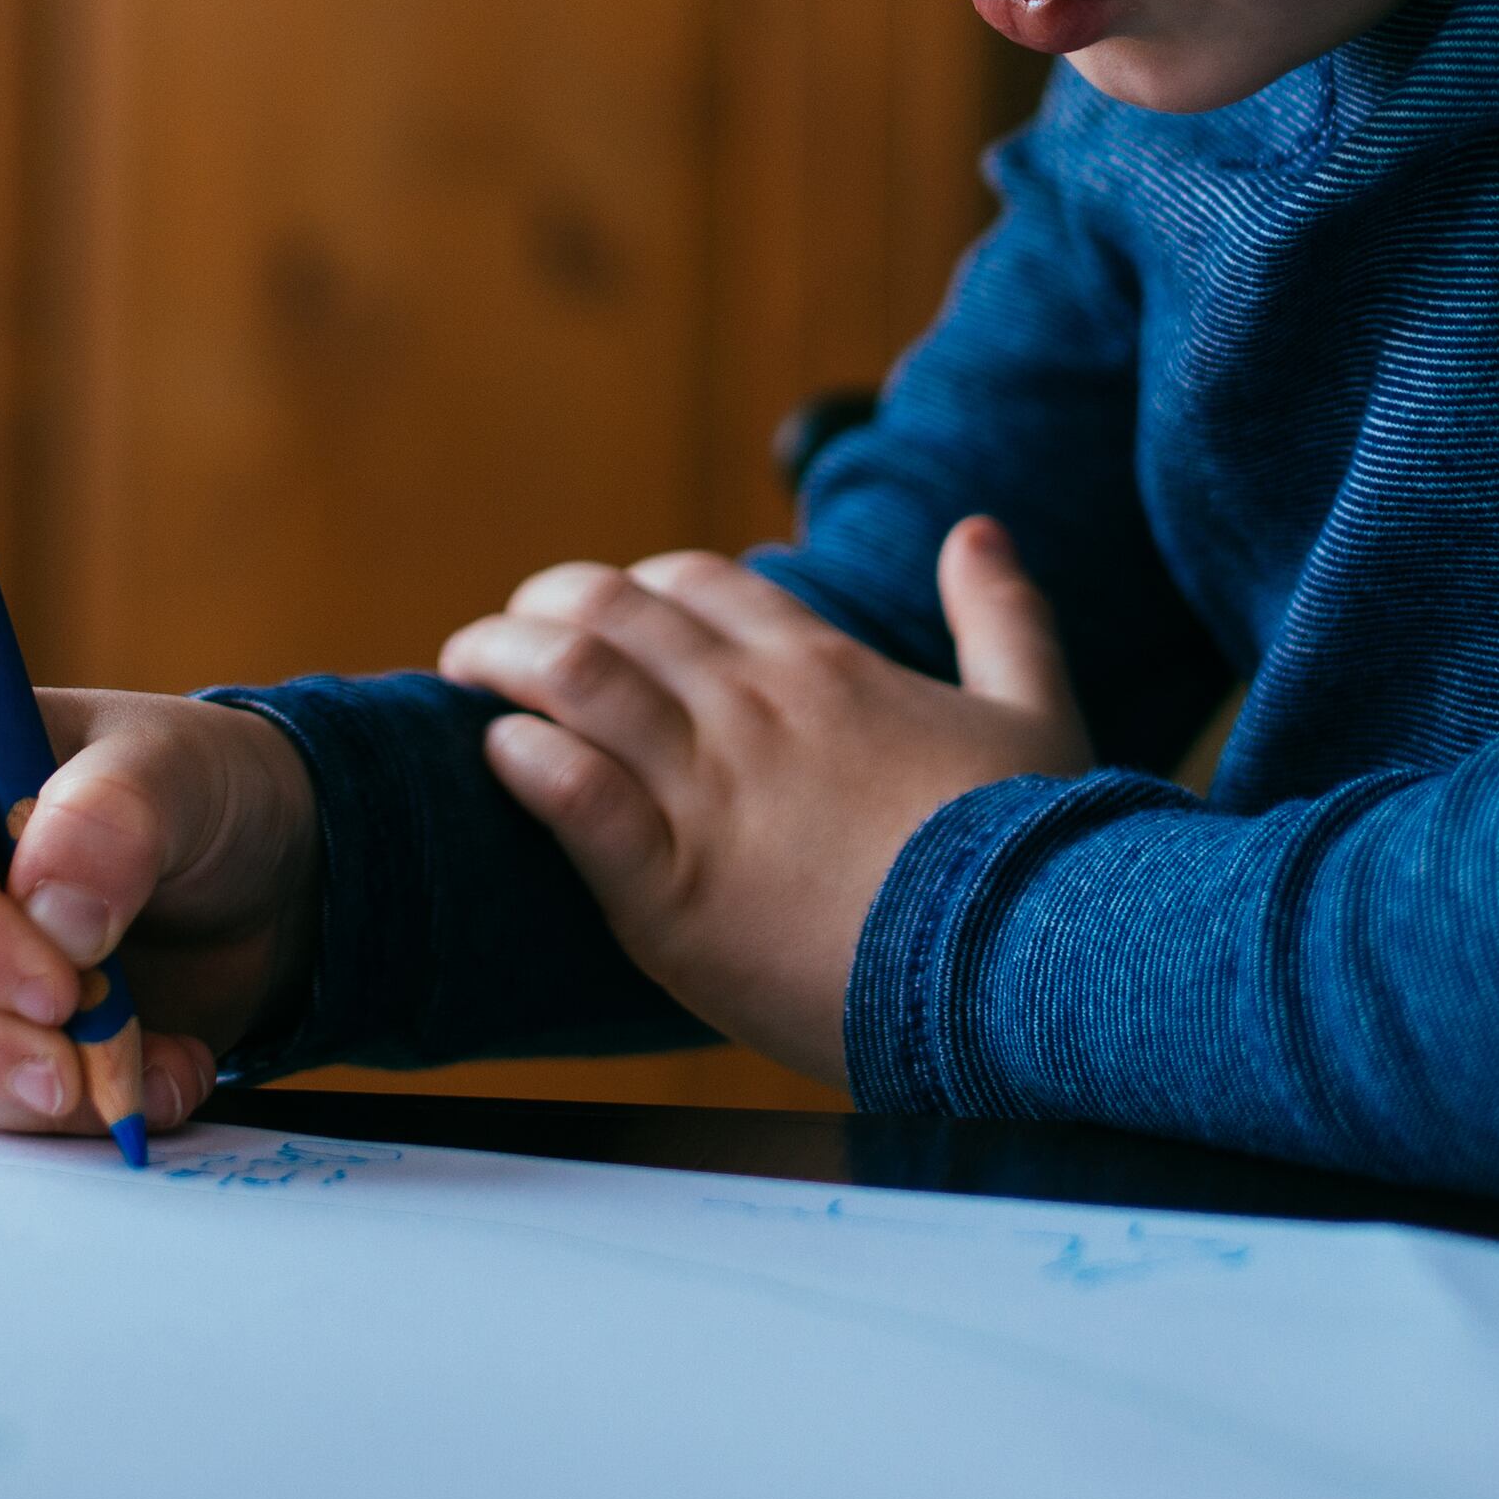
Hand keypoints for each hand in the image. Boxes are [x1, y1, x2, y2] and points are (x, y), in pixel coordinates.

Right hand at [0, 687, 321, 1138]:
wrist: (245, 882)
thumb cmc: (197, 793)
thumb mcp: (187, 770)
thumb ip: (122, 809)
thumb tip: (49, 902)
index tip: (58, 992)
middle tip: (77, 1069)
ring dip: (22, 1089)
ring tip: (150, 1074)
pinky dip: (53, 1114)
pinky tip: (149, 1086)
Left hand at [434, 518, 1088, 1084]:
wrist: (1029, 967)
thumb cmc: (1035, 854)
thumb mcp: (1036, 714)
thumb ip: (1004, 616)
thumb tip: (978, 532)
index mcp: (826, 669)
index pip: (700, 585)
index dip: (637, 588)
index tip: (606, 616)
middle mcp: (756, 710)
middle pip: (615, 610)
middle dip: (541, 608)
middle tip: (502, 641)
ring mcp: (713, 795)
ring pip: (576, 680)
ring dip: (501, 663)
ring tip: (462, 675)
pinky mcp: (677, 892)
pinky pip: (574, 799)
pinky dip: (521, 765)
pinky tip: (497, 756)